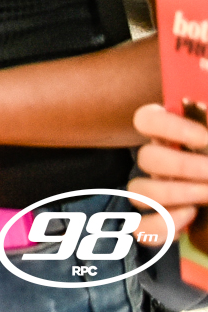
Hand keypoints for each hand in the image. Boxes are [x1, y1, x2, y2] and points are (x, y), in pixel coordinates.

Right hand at [128, 104, 207, 246]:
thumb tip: (201, 109)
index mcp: (171, 137)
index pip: (146, 119)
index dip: (172, 127)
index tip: (205, 139)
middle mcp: (158, 161)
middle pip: (146, 157)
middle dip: (184, 167)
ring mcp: (156, 191)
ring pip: (138, 190)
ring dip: (174, 194)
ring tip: (206, 196)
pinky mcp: (161, 221)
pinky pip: (142, 228)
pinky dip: (164, 226)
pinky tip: (191, 217)